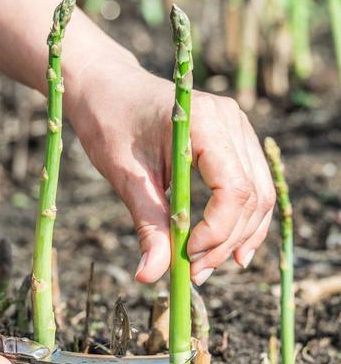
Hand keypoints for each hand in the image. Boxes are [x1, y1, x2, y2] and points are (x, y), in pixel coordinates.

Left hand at [70, 63, 275, 284]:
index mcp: (205, 122)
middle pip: (251, 196)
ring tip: (205, 266)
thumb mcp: (125, 175)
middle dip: (225, 241)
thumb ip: (147, 224)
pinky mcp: (230, 138)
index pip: (234, 189)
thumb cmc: (110, 122)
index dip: (216, 231)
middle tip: (195, 273)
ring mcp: (235, 127)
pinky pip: (248, 184)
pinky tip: (229, 248)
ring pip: (257, 193)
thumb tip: (150, 275)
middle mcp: (230, 121)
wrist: (107, 88)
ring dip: (236, 236)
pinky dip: (239, 218)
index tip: (187, 257)